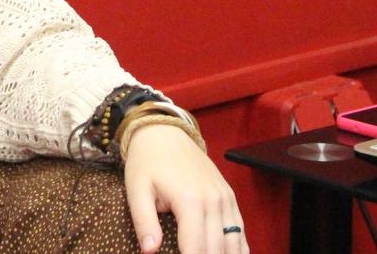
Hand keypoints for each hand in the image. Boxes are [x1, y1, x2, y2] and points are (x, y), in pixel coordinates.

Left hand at [122, 123, 247, 253]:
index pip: (195, 249)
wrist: (164, 134)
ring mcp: (226, 199)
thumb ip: (143, 221)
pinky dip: (238, 249)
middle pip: (217, 250)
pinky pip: (240, 231)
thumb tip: (149, 251)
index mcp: (190, 201)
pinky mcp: (229, 198)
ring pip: (234, 244)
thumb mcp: (136, 189)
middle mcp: (214, 201)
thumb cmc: (147, 162)